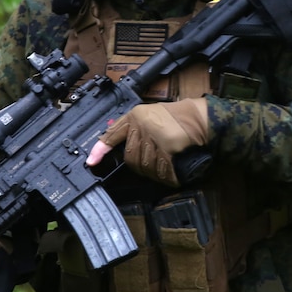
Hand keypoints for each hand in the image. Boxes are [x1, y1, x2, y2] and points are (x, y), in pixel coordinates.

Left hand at [86, 98, 208, 185]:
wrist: (200, 117)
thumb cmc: (177, 117)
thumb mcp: (150, 115)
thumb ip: (134, 127)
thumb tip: (118, 144)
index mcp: (135, 116)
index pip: (112, 134)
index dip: (100, 149)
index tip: (91, 162)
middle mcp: (141, 124)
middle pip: (131, 157)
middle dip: (141, 165)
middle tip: (154, 163)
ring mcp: (154, 135)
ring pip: (146, 166)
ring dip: (156, 172)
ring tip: (166, 167)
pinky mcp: (168, 146)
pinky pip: (162, 169)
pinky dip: (168, 176)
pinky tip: (172, 176)